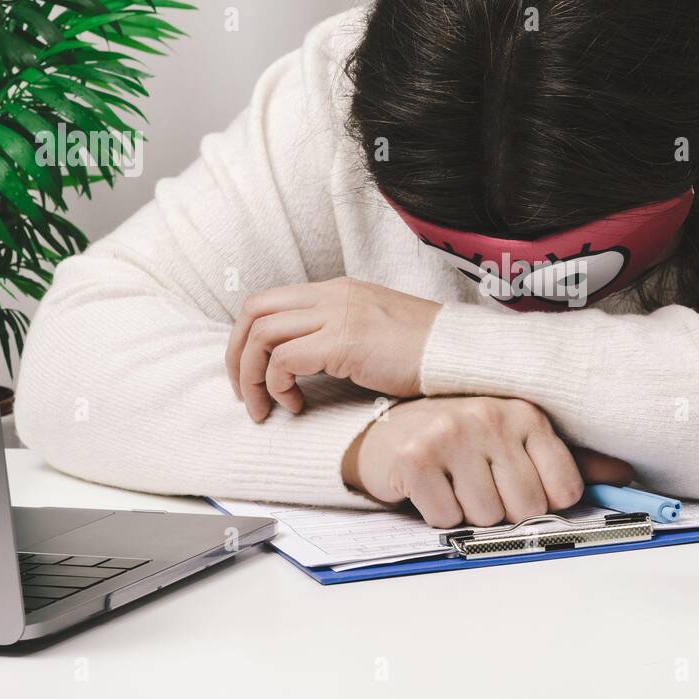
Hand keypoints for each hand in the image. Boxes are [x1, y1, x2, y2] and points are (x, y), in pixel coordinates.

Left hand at [225, 278, 440, 420]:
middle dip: (237, 355)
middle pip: (254, 311)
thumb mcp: (375, 330)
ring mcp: (338, 315)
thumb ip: (339, 333)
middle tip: (243, 392)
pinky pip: (284, 361)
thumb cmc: (426, 353)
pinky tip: (296, 406)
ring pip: (261, 335)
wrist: (460, 353)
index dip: (248, 338)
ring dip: (252, 377)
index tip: (253, 374)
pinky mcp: (343, 342)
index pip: (270, 301)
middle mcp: (332, 295)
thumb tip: (304, 361)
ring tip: (264, 408)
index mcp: (338, 290)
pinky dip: (278, 387)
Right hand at [341, 396, 633, 528]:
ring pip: (486, 516)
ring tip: (453, 482)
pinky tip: (431, 487)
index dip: (542, 501)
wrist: (389, 432)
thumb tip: (624, 475)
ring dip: (468, 512)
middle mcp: (491, 416)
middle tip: (478, 482)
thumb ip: (571, 460)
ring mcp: (451, 433)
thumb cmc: (462, 441)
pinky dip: (437, 513)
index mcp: (525, 413)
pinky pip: (446, 518)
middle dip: (502, 509)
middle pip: (526, 508)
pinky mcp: (416, 457)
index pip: (564, 490)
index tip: (518, 485)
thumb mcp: (517, 443)